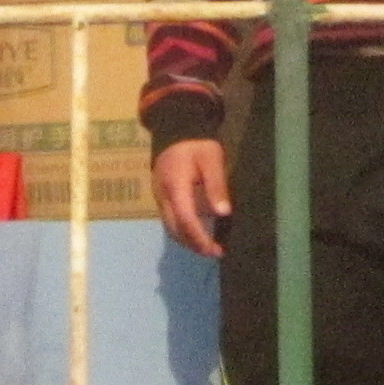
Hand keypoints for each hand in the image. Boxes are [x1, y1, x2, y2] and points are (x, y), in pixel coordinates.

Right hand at [155, 136, 232, 257]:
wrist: (176, 131)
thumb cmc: (197, 145)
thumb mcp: (212, 160)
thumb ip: (216, 185)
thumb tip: (223, 213)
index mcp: (175, 187)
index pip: (185, 219)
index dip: (199, 237)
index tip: (214, 249)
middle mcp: (163, 196)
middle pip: (174, 229)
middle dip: (193, 244)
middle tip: (215, 253)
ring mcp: (160, 198)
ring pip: (170, 227)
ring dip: (188, 240)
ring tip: (209, 248)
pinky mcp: (162, 198)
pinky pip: (171, 220)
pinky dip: (184, 231)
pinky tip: (199, 233)